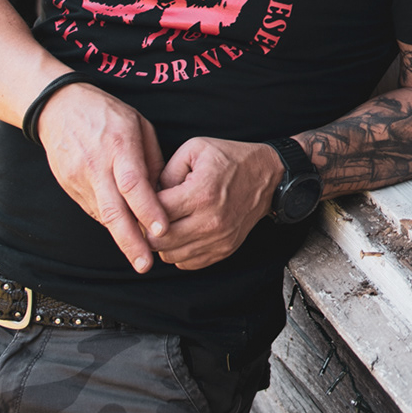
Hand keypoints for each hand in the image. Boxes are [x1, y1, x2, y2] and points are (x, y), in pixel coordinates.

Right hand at [35, 82, 170, 273]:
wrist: (58, 108)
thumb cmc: (106, 112)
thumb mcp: (139, 125)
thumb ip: (152, 159)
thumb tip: (164, 190)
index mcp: (118, 147)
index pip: (133, 184)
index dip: (148, 209)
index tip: (162, 230)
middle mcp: (97, 167)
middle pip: (113, 211)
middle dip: (131, 241)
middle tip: (146, 264)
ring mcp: (80, 179)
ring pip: (102, 216)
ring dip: (121, 238)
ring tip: (141, 257)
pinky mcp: (69, 187)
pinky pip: (93, 210)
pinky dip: (110, 223)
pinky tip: (124, 234)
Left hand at [153, 139, 285, 269]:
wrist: (269, 176)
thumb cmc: (230, 159)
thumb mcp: (195, 149)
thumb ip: (166, 171)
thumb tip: (149, 196)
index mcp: (202, 193)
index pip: (155, 214)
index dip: (142, 208)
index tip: (144, 200)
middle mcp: (211, 221)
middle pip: (158, 241)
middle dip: (147, 229)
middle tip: (150, 216)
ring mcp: (219, 239)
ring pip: (170, 256)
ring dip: (162, 242)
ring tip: (167, 224)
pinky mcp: (224, 250)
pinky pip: (187, 263)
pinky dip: (179, 251)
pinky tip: (182, 233)